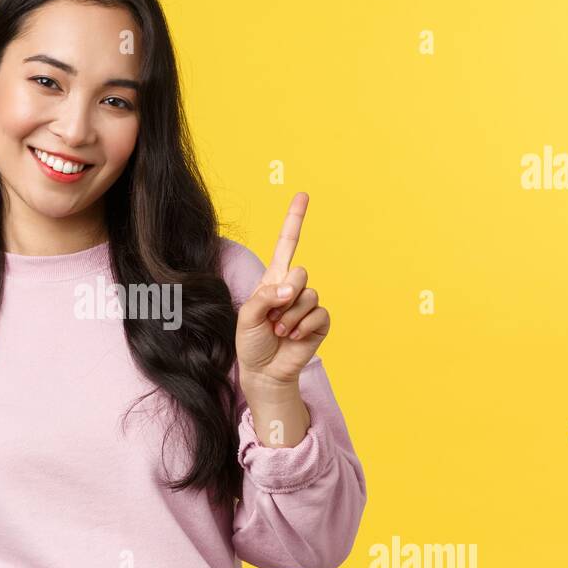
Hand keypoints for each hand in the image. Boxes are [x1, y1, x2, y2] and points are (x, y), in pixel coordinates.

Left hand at [235, 192, 330, 389]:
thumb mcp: (247, 315)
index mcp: (273, 279)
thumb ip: (265, 296)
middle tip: (273, 316)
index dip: (295, 220)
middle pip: (301, 271)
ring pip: (309, 295)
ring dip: (290, 317)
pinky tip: (292, 337)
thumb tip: (292, 288)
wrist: (263, 371)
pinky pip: (319, 314)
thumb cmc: (251, 341)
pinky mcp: (319, 323)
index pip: (286, 245)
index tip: (303, 195)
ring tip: (279, 331)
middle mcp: (293, 288)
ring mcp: (307, 305)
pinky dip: (302, 327)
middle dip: (286, 294)